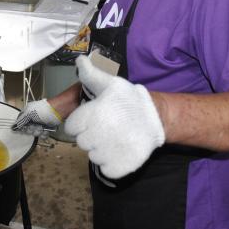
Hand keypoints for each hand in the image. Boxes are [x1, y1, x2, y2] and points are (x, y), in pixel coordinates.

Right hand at [13, 99, 61, 136]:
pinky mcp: (47, 128)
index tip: (23, 129)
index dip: (21, 127)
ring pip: (35, 133)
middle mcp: (33, 118)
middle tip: (35, 126)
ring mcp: (40, 123)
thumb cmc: (45, 109)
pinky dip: (44, 134)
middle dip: (31, 130)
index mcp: (28, 113)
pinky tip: (46, 130)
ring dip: (38, 132)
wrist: (59, 110)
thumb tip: (14, 126)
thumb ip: (21, 120)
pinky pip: (42, 135)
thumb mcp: (30, 113)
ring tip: (42, 128)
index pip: (20, 122)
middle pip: (27, 129)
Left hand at [65, 56, 164, 178]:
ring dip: (102, 149)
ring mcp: (105, 154)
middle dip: (92, 135)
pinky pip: (105, 168)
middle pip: (82, 142)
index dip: (82, 123)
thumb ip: (91, 74)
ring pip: (93, 156)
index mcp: (89, 117)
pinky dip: (111, 163)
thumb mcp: (110, 83)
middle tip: (108, 126)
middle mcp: (94, 137)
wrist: (156, 118)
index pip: (72, 127)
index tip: (95, 118)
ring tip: (116, 137)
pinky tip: (121, 150)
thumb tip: (79, 60)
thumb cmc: (129, 100)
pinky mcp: (116, 168)